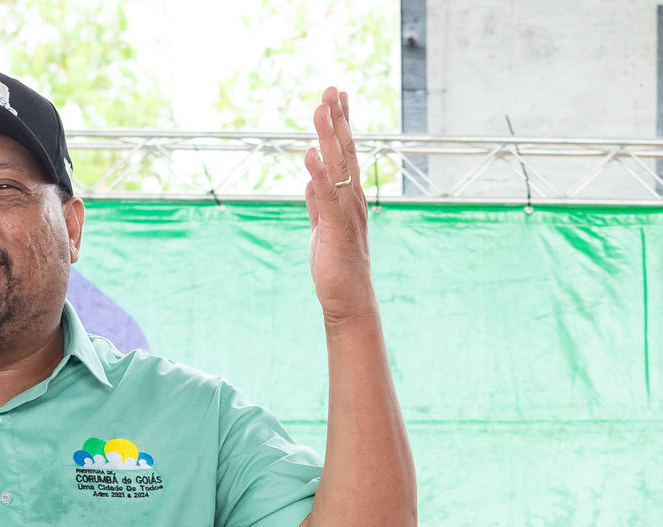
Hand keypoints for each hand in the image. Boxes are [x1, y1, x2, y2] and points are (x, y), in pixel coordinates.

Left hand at [302, 88, 376, 326]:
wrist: (349, 302)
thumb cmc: (337, 267)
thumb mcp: (321, 227)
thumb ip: (317, 202)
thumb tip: (311, 176)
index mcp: (348, 198)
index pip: (345, 154)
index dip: (341, 124)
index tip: (336, 96)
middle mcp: (352, 200)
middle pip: (344, 152)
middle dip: (337, 120)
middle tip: (332, 89)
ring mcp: (346, 214)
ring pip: (338, 168)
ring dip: (328, 138)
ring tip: (321, 110)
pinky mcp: (336, 230)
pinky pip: (326, 198)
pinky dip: (319, 176)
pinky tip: (310, 156)